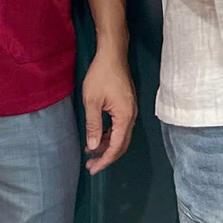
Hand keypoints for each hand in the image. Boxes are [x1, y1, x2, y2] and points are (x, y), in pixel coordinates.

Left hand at [81, 52, 136, 173]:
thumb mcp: (92, 101)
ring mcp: (131, 108)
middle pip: (122, 144)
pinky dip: (111, 134)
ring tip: (90, 150)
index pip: (117, 146)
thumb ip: (94, 126)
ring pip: (122, 135)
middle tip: (91, 165)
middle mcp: (132, 115)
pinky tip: (99, 135)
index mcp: (125, 116)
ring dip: (108, 145)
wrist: (113, 53)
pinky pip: (121, 126)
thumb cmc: (101, 75)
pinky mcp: (127, 103)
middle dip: (107, 156)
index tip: (92, 168)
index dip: (105, 160)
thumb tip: (94, 147)